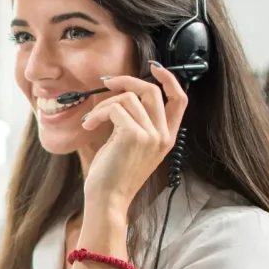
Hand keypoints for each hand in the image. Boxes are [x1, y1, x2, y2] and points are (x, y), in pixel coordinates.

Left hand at [80, 62, 187, 211]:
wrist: (107, 200)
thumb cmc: (112, 176)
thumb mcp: (130, 146)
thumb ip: (134, 123)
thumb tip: (122, 95)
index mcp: (166, 137)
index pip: (180, 100)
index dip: (170, 79)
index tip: (154, 68)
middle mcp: (163, 135)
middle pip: (152, 91)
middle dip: (126, 80)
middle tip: (106, 82)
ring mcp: (151, 135)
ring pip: (128, 98)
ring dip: (103, 105)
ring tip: (90, 121)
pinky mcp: (134, 135)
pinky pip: (114, 108)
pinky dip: (97, 114)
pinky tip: (88, 126)